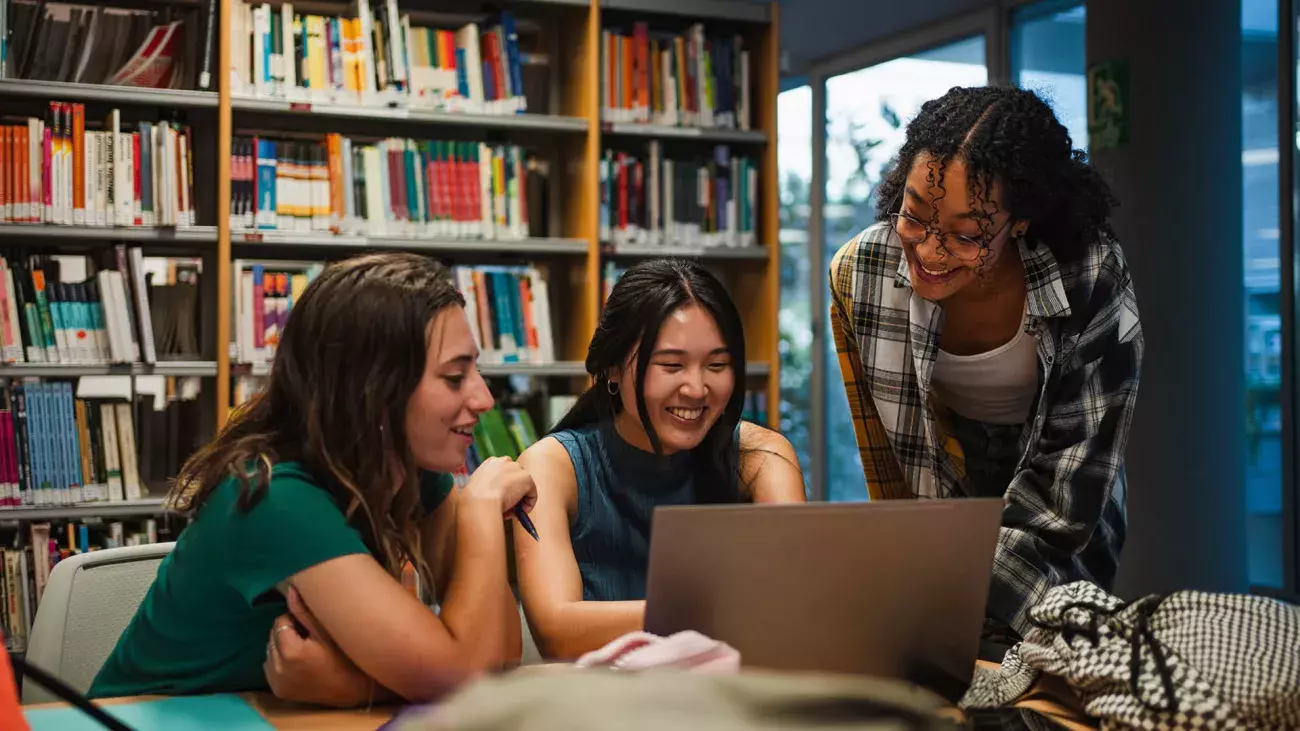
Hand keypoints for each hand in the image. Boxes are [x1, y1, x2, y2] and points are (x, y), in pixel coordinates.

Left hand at [264, 586, 371, 707]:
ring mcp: (277, 681)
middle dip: (285, 633)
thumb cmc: (343, 657)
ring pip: (269, 652)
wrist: (351, 690)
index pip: (280, 622)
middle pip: (272, 637)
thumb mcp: (325, 632)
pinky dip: (279, 663)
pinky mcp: (278, 690)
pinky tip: (296, 663)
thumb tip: (289, 590)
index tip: (308, 627)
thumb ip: (303, 612)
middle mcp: (278, 668)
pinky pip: (270, 668)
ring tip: (302, 650)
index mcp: (290, 651)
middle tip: (306, 637)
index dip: (294, 620)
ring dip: (280, 647)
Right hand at [465, 456, 536, 517]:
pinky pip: (532, 495)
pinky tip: (518, 513)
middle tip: (509, 507)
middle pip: (516, 477)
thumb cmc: (475, 501)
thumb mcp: (478, 490)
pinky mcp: (527, 478)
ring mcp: (517, 469)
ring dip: (520, 500)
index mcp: (491, 462)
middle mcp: (505, 461)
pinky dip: (528, 505)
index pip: (504, 471)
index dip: (505, 486)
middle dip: (514, 491)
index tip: (502, 498)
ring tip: (511, 512)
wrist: (480, 502)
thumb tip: (497, 497)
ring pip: (524, 486)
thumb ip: (488, 488)